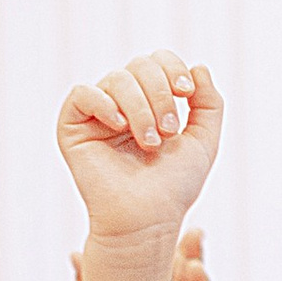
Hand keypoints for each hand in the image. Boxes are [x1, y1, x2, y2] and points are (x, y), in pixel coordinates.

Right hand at [58, 53, 222, 247]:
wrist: (147, 219)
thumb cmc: (173, 188)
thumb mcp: (204, 140)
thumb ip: (209, 103)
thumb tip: (198, 66)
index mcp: (148, 103)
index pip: (157, 61)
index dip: (172, 68)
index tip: (186, 94)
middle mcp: (120, 104)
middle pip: (139, 65)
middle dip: (160, 93)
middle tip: (168, 131)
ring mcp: (96, 115)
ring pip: (116, 79)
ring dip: (139, 108)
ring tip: (149, 143)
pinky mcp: (71, 128)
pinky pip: (82, 94)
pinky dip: (104, 104)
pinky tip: (119, 127)